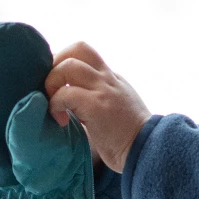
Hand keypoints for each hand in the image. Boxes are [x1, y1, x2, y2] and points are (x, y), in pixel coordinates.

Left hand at [44, 44, 150, 171]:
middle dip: (56, 64)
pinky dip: (56, 105)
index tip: (56, 83)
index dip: (64, 62)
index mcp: (111, 78)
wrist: (148, 151)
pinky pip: (66, 93)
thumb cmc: (129, 138)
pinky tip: (61, 120)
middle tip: (50, 89)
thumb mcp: (116, 107)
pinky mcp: (97, 105)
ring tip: (55, 106)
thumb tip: (69, 100)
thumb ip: (97, 97)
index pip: (84, 54)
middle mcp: (108, 78)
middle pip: (77, 48)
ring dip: (52, 84)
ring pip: (67, 66)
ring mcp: (103, 89)